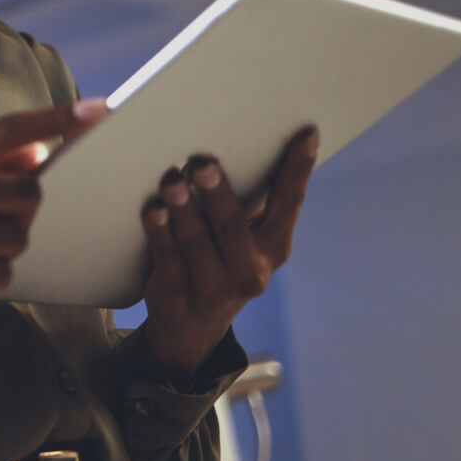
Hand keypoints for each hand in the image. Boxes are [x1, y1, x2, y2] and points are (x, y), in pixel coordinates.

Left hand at [141, 125, 319, 379]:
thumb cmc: (219, 259)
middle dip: (217, 192)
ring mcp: (215, 287)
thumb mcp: (243, 237)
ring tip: (170, 180)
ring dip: (182, 209)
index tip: (306, 133)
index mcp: (274, 246)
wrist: (191, 327)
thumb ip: (245, 200)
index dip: (299, 168)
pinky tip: (153, 209)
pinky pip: (167, 257)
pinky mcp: (178, 294)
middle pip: (233, 225)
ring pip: (197, 242)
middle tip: (202, 162)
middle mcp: (251, 269)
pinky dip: (159, 231)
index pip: (289, 202)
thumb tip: (235, 138)